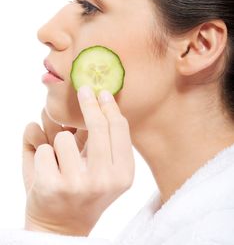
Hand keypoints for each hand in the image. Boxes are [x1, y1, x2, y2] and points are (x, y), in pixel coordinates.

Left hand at [22, 86, 134, 235]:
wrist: (61, 228)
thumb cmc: (83, 193)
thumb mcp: (106, 170)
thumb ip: (106, 139)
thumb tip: (98, 98)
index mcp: (123, 174)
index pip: (120, 128)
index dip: (110, 107)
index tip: (102, 93)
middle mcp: (105, 180)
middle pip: (98, 126)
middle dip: (89, 103)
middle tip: (84, 90)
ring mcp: (78, 184)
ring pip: (64, 136)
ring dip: (59, 143)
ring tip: (61, 162)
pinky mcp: (52, 186)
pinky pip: (42, 148)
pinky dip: (40, 156)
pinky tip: (47, 173)